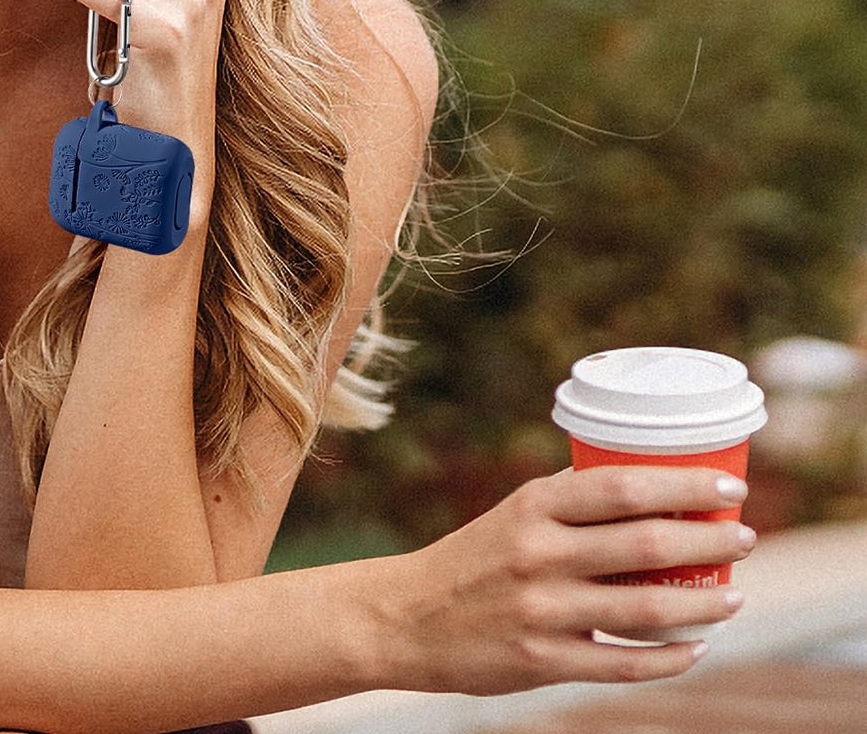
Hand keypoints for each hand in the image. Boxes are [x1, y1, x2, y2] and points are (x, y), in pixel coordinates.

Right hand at [378, 466, 755, 694]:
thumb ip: (570, 506)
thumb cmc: (474, 559)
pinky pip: (623, 665)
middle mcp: (539, 554)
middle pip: (644, 545)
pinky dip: (669, 658)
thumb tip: (645, 490)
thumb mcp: (513, 516)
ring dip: (702, 604)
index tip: (728, 489)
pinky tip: (695, 647)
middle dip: (707, 542)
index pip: (621, 488)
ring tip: (734, 596)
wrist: (408, 617)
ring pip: (644, 610)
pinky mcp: (543, 661)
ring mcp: (542, 611)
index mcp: (532, 507)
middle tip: (743, 539)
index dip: (683, 488)